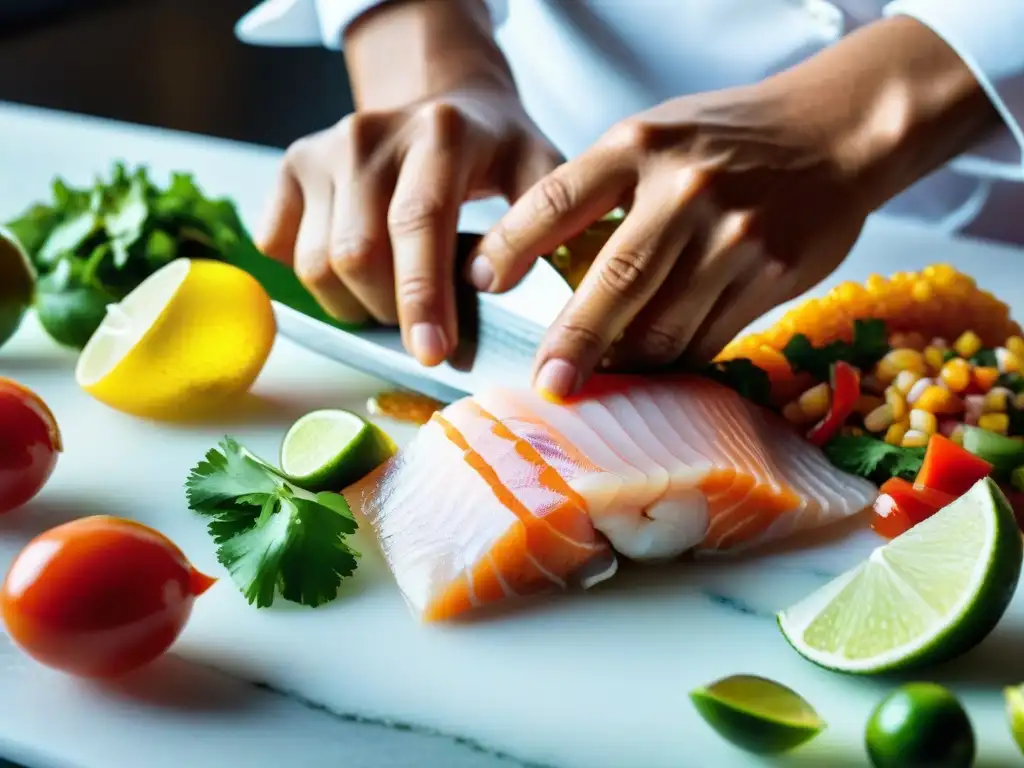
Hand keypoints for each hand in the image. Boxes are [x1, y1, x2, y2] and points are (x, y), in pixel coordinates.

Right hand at [256, 3, 560, 365]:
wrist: (447, 102)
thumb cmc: (496, 153)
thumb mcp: (539, 173)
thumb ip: (540, 225)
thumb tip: (505, 289)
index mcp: (440, 133)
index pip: (418, 223)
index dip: (421, 296)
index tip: (432, 353)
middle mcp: (370, 133)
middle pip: (356, 254)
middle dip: (389, 312)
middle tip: (425, 329)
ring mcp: (324, 149)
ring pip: (315, 263)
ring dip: (354, 305)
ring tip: (393, 302)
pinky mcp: (293, 166)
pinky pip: (281, 249)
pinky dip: (318, 280)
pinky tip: (357, 275)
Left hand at [470, 84, 868, 396]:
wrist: (835, 132)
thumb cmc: (728, 139)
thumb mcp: (656, 137)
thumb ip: (605, 192)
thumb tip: (548, 272)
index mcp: (640, 147)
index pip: (558, 200)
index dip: (511, 247)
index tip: (479, 283)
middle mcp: (685, 191)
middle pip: (614, 282)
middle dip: (573, 342)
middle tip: (547, 383)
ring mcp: (733, 237)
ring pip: (663, 327)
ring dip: (625, 364)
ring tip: (596, 381)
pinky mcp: (769, 275)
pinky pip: (707, 340)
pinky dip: (673, 363)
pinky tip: (653, 371)